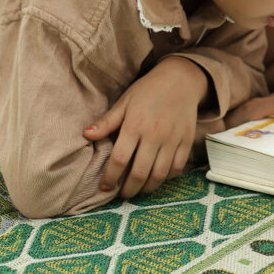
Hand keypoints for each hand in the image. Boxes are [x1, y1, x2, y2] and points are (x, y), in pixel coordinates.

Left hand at [85, 57, 208, 198]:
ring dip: (147, 188)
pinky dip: (166, 178)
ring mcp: (173, 139)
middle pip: (140, 173)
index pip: (120, 159)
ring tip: (138, 189)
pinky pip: (177, 168)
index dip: (111, 177)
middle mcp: (155, 135)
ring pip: (159, 175)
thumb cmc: (148, 90)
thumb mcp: (125, 101)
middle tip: (122, 194)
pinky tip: (157, 178)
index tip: (105, 186)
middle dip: (129, 189)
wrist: (181, 79)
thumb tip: (86, 135)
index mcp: (135, 125)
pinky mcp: (187, 141)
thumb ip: (107, 122)